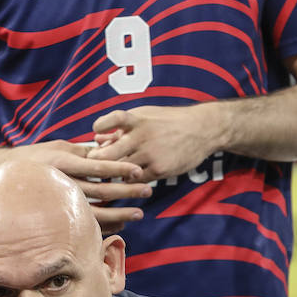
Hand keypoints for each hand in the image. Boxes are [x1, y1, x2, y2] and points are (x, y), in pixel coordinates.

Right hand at [0, 139, 151, 232]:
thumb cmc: (32, 159)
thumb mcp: (56, 147)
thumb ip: (82, 150)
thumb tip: (108, 150)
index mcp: (62, 163)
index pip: (97, 165)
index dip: (120, 168)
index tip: (138, 170)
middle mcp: (62, 184)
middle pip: (102, 191)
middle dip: (127, 192)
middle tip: (148, 191)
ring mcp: (58, 203)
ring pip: (95, 212)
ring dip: (120, 214)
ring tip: (138, 214)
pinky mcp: (57, 218)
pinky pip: (84, 224)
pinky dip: (105, 226)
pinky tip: (120, 225)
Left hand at [90, 104, 225, 180]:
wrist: (203, 130)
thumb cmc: (169, 122)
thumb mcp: (146, 116)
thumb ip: (121, 128)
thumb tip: (96, 139)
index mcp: (138, 119)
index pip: (114, 119)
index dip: (101, 125)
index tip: (96, 131)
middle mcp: (143, 136)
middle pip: (110, 154)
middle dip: (98, 161)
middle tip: (93, 164)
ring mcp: (151, 154)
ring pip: (121, 170)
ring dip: (114, 172)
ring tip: (110, 171)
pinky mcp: (160, 169)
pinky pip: (137, 179)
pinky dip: (131, 179)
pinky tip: (131, 176)